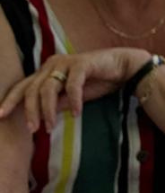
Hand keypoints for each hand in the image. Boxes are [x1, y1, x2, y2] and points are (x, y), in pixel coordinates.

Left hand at [0, 48, 147, 131]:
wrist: (124, 67)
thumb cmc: (98, 81)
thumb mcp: (73, 97)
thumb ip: (57, 104)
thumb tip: (41, 116)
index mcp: (47, 70)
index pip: (23, 86)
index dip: (10, 101)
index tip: (0, 116)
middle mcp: (53, 64)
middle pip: (32, 89)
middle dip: (30, 111)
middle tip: (33, 130)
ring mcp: (67, 62)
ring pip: (48, 88)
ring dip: (48, 110)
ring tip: (50, 126)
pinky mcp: (82, 63)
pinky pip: (72, 85)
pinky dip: (73, 101)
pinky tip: (77, 114)